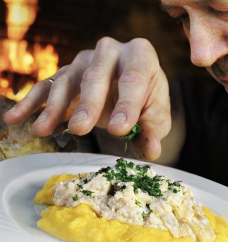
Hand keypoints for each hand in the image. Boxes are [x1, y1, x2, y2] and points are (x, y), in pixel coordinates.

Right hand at [4, 37, 170, 160]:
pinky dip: (33, 102)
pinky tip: (18, 117)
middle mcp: (110, 51)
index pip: (134, 78)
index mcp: (140, 55)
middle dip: (88, 103)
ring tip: (42, 129)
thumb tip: (151, 151)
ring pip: (68, 80)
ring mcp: (86, 60)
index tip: (120, 129)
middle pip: (96, 75)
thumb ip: (153, 130)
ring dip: (54, 106)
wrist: (131, 87)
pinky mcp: (69, 72)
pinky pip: (48, 85)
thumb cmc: (146, 98)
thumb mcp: (156, 113)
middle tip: (81, 128)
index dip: (127, 104)